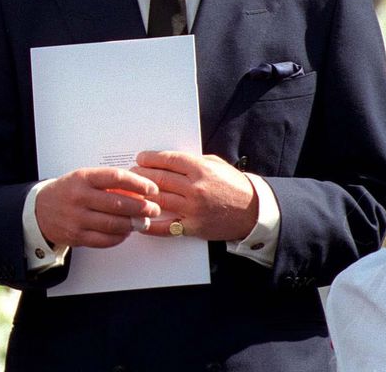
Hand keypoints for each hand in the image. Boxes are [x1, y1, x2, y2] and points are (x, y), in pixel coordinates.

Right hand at [35, 167, 161, 248]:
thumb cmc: (67, 192)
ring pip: (113, 223)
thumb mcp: (84, 179)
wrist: (40, 209)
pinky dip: (119, 237)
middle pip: (118, 203)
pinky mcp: (76, 236)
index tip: (151, 189)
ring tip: (142, 222)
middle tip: (153, 209)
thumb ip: (108, 183)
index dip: (138, 183)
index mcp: (83, 178)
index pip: (116, 178)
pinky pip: (104, 239)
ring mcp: (77, 218)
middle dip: (141, 207)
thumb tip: (138, 191)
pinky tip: (125, 232)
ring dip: (133, 224)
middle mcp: (79, 197)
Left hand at [132, 150, 257, 241]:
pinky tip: (138, 220)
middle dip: (140, 175)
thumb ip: (193, 161)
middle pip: (158, 178)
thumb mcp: (216, 165)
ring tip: (131, 191)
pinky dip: (149, 224)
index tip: (140, 158)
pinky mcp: (193, 226)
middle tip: (131, 173)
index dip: (149, 158)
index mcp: (201, 169)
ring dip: (140, 195)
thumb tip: (166, 160)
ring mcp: (193, 208)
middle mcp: (195, 188)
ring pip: (158, 199)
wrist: (254, 212)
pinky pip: (165, 226)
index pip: (167, 160)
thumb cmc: (234, 185)